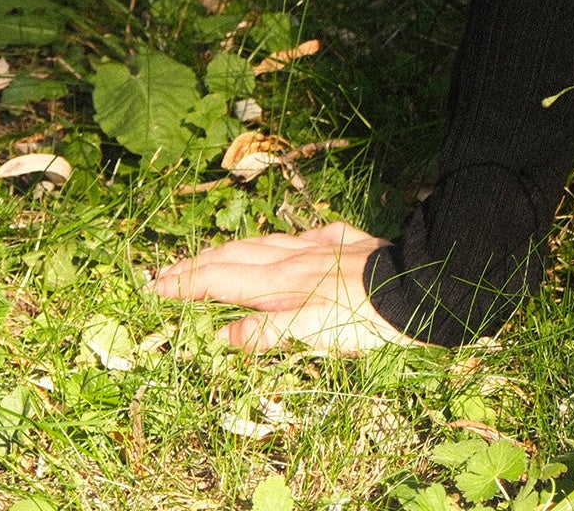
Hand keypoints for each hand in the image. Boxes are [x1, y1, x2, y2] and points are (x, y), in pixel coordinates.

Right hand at [145, 220, 412, 353]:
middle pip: (234, 256)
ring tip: (212, 255)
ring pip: (264, 243)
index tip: (155, 288)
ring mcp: (319, 246)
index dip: (185, 284)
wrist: (419, 285)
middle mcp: (293, 258)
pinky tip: (287, 243)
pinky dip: (282, 242)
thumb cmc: (365, 316)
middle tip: (167, 272)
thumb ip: (265, 332)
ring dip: (231, 250)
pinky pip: (304, 237)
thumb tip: (221, 335)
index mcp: (279, 281)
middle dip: (197, 264)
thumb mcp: (312, 333)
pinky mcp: (345, 242)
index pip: (219, 280)